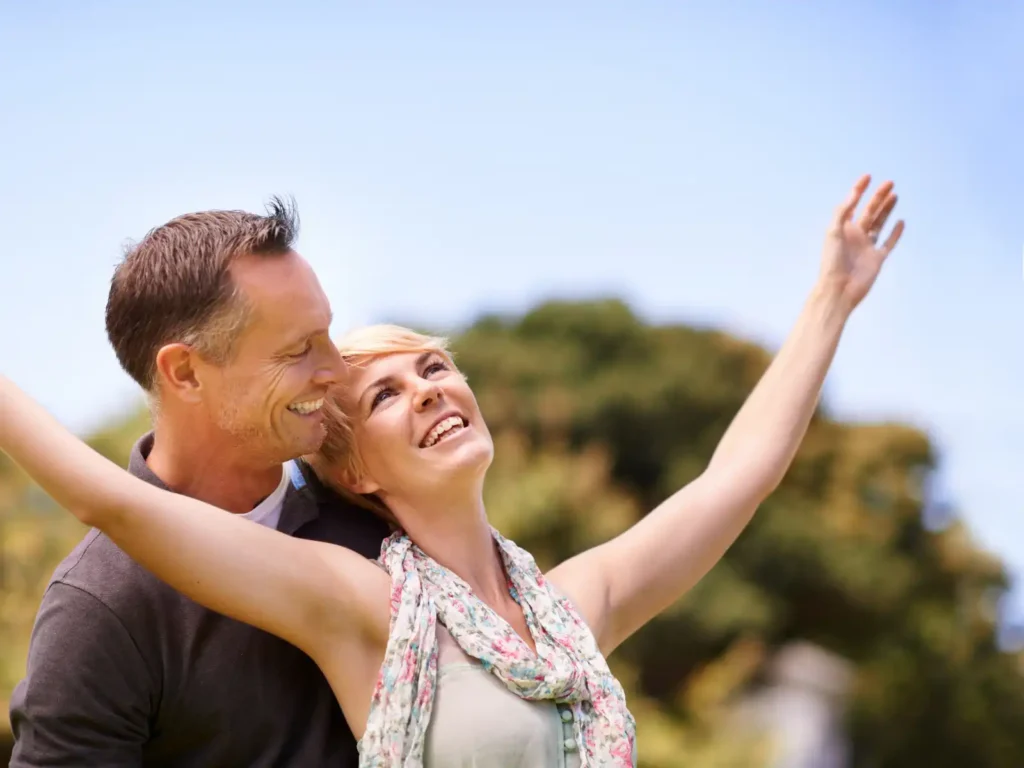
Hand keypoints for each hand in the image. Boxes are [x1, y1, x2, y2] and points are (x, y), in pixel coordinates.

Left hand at [818, 174, 904, 312]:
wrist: (839, 289)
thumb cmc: (832, 261)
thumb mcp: (833, 231)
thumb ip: (843, 211)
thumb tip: (853, 194)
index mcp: (843, 229)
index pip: (852, 204)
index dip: (858, 190)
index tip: (867, 176)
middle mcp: (855, 236)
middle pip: (869, 212)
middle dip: (878, 197)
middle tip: (889, 183)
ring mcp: (867, 247)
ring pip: (879, 224)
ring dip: (886, 210)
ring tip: (895, 195)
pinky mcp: (877, 258)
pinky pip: (888, 243)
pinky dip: (895, 233)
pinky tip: (901, 222)